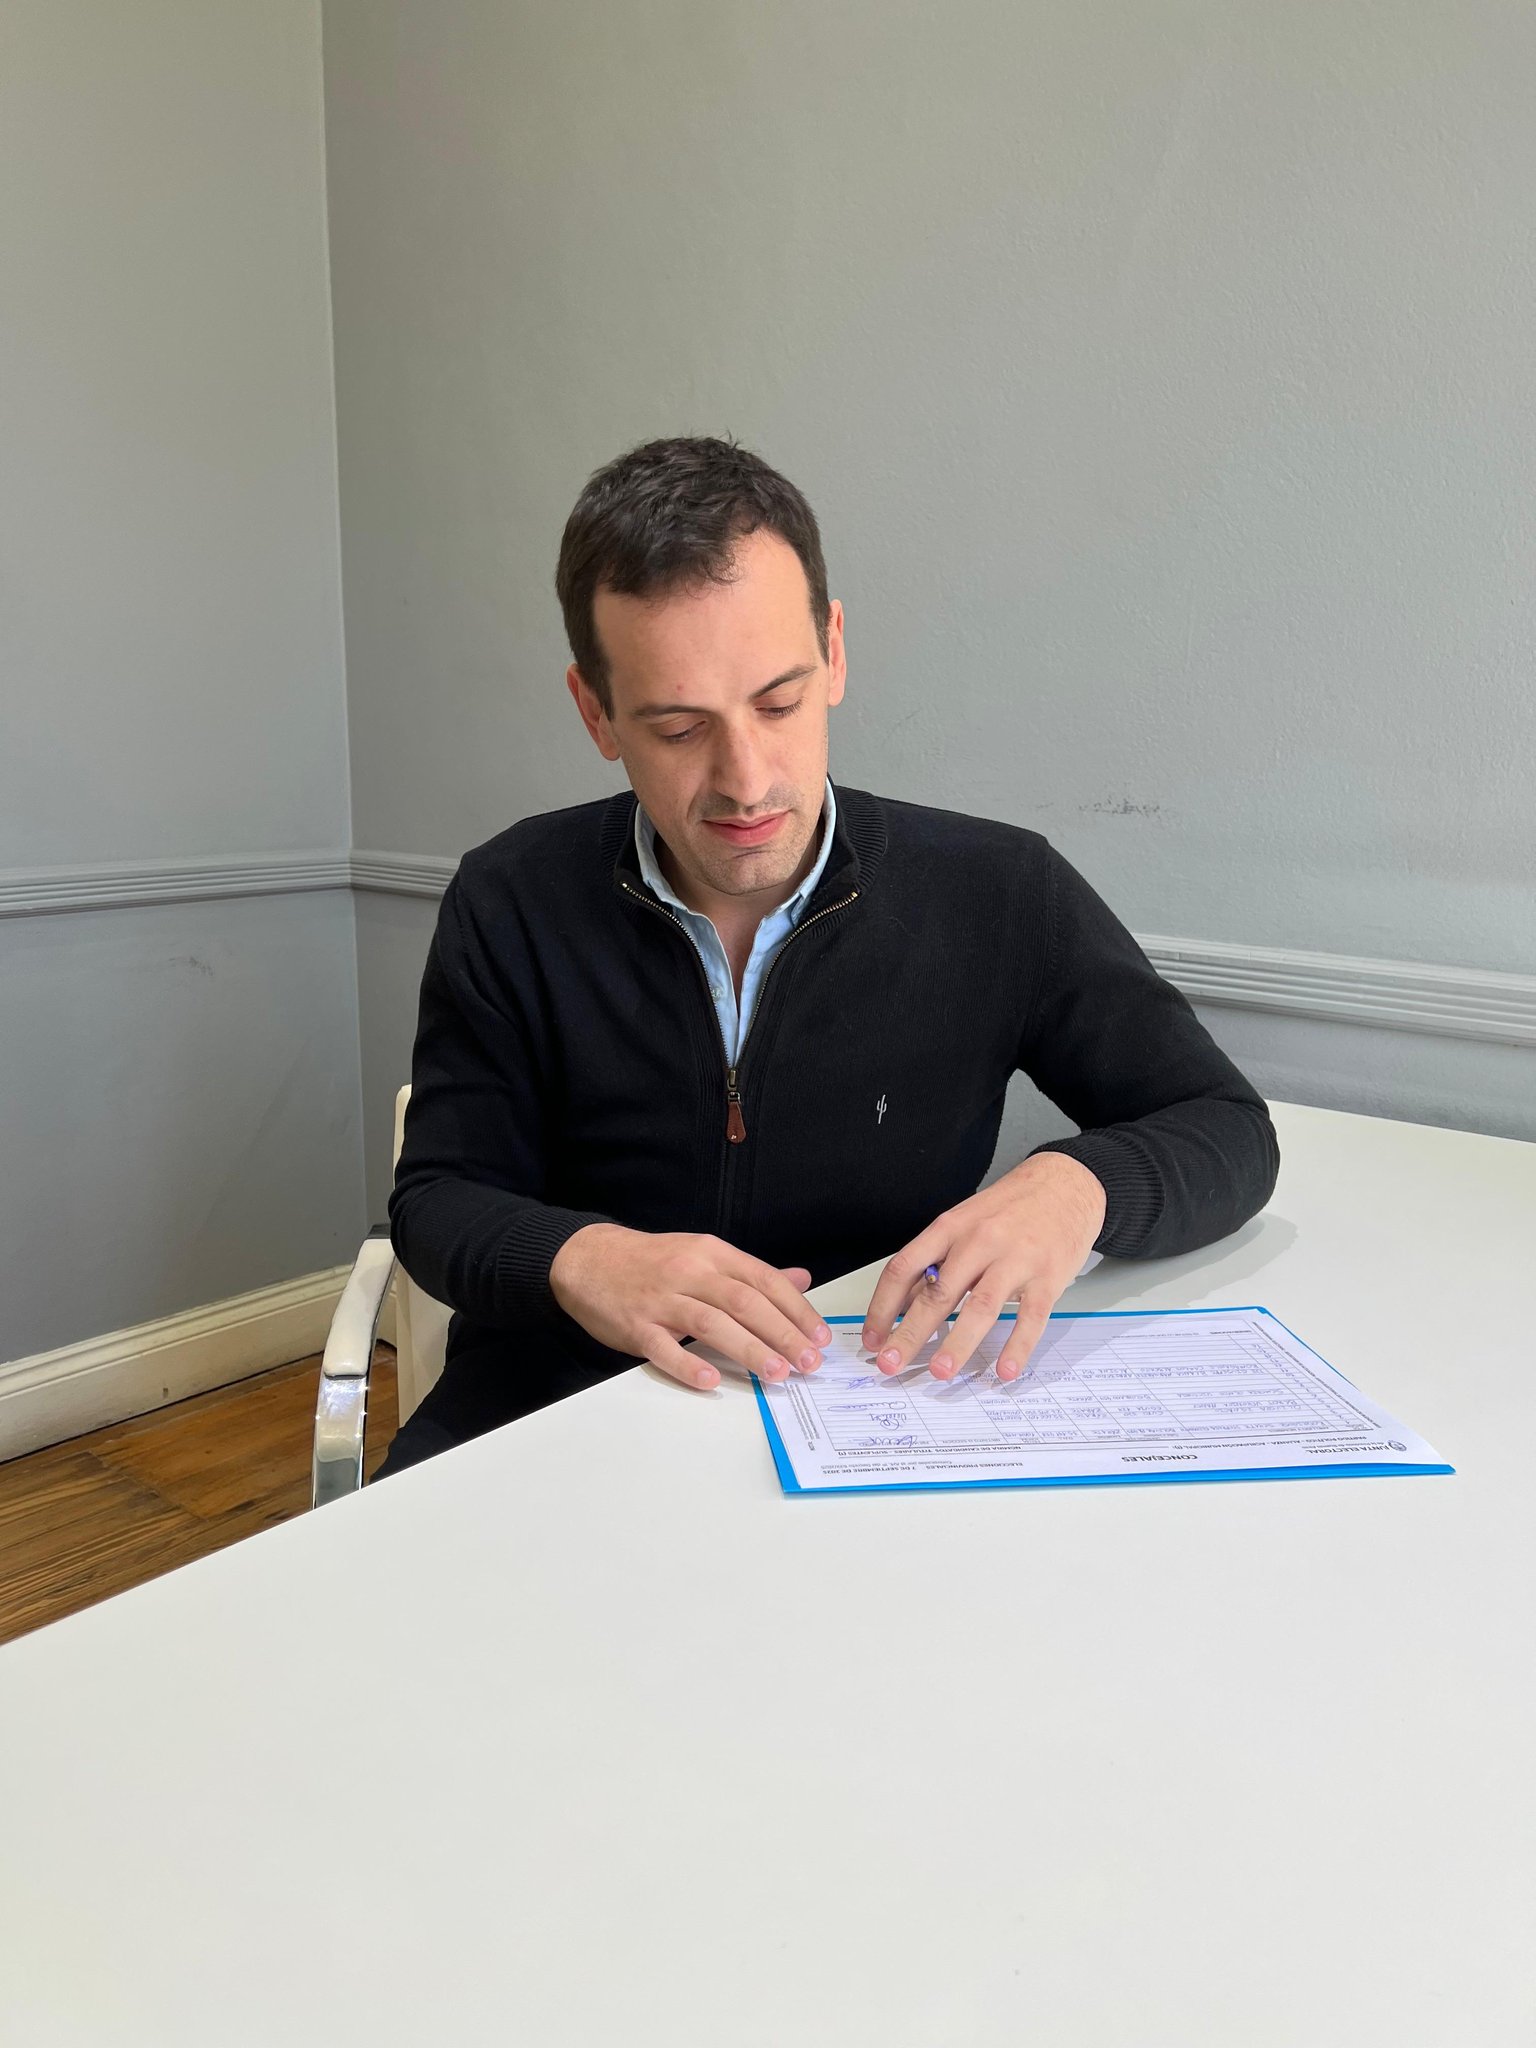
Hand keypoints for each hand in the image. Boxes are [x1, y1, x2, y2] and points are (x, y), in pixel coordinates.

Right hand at [549, 1224, 831, 1391]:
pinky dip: (688, 1364)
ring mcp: (661, 1300)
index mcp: (711, 1254)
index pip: (764, 1280)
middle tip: (808, 1362)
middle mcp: (690, 1273)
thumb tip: (800, 1279)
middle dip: (782, 1334)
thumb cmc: (652, 1261)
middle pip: (745, 1303)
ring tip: (776, 1373)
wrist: (588, 1258)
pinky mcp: (635, 1325)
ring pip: (711, 1324)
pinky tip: (710, 1380)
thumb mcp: (703, 1255)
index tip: (819, 1337)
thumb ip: (751, 1272)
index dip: (796, 1310)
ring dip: (748, 1349)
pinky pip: (664, 1347)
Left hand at [861, 1153, 1106, 1382]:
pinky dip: (1017, 1347)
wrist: (1067, 1184)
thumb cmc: (1011, 1207)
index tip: (873, 1338)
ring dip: (957, 1344)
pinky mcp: (1048, 1277)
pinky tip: (1004, 1370)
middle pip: (937, 1293)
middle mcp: (979, 1241)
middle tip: (890, 1364)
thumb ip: (937, 1259)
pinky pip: (1030, 1317)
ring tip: (940, 1372)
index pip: (904, 1268)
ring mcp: (1015, 1259)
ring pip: (981, 1307)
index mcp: (950, 1226)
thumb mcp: (965, 1220)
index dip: (883, 1307)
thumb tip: (903, 1305)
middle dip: (910, 1334)